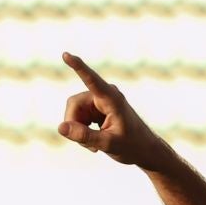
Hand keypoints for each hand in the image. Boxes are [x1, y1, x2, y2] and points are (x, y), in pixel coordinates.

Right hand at [57, 53, 168, 168]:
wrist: (144, 150)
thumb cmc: (132, 146)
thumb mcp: (108, 144)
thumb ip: (85, 135)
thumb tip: (60, 127)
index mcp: (112, 98)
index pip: (91, 80)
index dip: (77, 67)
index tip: (66, 54)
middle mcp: (104, 95)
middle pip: (74, 104)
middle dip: (75, 125)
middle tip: (88, 145)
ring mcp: (99, 100)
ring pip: (74, 112)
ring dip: (79, 130)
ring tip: (94, 145)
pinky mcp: (95, 108)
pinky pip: (77, 116)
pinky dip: (82, 131)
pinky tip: (94, 142)